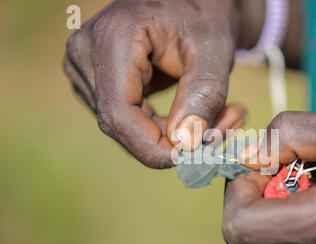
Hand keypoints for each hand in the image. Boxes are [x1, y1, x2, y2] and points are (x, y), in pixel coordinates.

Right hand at [63, 0, 243, 167]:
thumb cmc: (204, 11)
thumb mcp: (214, 45)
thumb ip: (204, 93)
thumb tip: (186, 146)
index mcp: (111, 37)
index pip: (120, 115)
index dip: (157, 148)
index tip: (201, 155)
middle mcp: (86, 53)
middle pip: (122, 125)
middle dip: (173, 142)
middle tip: (225, 129)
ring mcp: (86, 68)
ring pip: (125, 128)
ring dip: (171, 136)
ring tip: (218, 117)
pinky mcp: (98, 80)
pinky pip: (127, 120)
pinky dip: (162, 128)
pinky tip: (193, 116)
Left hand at [223, 111, 315, 243]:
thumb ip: (285, 135)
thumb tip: (248, 155)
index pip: (238, 227)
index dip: (237, 189)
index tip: (261, 161)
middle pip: (247, 238)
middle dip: (252, 195)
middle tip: (281, 163)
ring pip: (267, 242)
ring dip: (272, 205)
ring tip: (308, 174)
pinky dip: (291, 215)